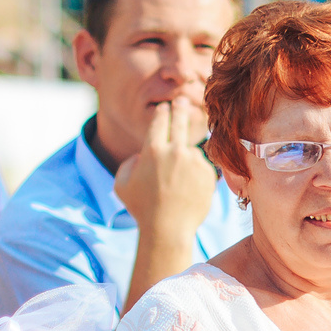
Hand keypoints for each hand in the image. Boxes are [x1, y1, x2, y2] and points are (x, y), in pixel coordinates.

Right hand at [115, 100, 219, 241]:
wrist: (168, 229)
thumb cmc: (142, 208)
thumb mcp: (122, 184)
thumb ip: (129, 163)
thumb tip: (141, 155)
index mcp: (153, 150)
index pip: (160, 121)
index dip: (163, 113)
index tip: (166, 108)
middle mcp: (175, 151)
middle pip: (181, 121)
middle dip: (181, 108)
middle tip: (182, 101)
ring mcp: (194, 161)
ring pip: (190, 151)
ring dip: (185, 160)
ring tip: (176, 183)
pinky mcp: (209, 173)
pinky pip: (201, 167)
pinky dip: (195, 174)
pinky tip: (187, 190)